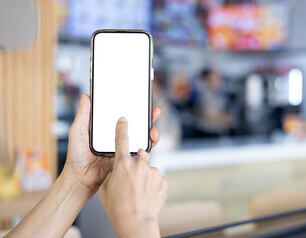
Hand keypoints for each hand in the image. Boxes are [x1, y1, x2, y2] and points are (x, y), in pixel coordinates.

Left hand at [63, 94, 160, 193]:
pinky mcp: (127, 160)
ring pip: (141, 138)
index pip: (123, 116)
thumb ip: (83, 115)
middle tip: (154, 111)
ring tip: (153, 128)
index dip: (133, 108)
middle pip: (136, 126)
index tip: (141, 101)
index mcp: (107, 130)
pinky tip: (149, 141)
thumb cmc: (75, 156)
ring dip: (151, 132)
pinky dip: (147, 147)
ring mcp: (123, 149)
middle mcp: (117, 138)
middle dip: (148, 118)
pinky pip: (140, 153)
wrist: (79, 179)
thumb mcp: (78, 131)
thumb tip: (85, 96)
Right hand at [99, 118, 167, 237]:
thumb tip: (121, 168)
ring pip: (147, 170)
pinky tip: (146, 196)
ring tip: (138, 194)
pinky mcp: (163, 180)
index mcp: (122, 164)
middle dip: (134, 167)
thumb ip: (114, 172)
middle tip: (130, 183)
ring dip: (143, 178)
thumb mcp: (105, 187)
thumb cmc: (117, 207)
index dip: (122, 128)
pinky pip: (156, 178)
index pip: (121, 139)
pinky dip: (152, 185)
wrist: (136, 222)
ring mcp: (153, 172)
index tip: (124, 120)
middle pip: (138, 158)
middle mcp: (139, 165)